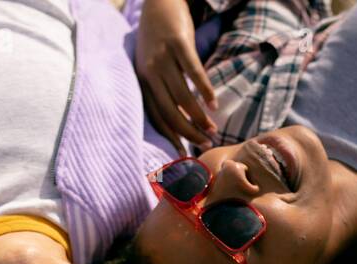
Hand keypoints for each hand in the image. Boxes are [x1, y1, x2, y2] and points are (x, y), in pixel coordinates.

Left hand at [136, 0, 216, 153]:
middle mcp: (150, 72)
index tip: (185, 155)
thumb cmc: (158, 38)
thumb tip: (180, 116)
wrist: (158, 2)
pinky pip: (193, 72)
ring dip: (199, 116)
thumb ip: (161, 88)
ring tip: (213, 128)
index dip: (171, 138)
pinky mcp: (178, 43)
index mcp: (143, 82)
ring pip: (182, 96)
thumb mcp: (151, 65)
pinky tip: (213, 103)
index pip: (157, 117)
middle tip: (205, 143)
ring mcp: (163, 58)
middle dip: (188, 132)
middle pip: (169, 111)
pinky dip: (205, 89)